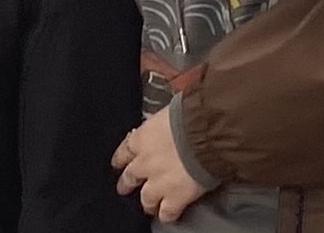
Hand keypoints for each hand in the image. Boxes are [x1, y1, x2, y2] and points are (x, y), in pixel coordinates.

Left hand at [111, 107, 210, 223]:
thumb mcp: (171, 109)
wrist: (205, 134)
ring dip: (147, 202)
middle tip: (124, 188)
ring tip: (149, 206)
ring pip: (146, 199)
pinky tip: (169, 215)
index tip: (117, 163)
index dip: (120, 158)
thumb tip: (173, 116)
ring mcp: (158, 183)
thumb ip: (165, 121)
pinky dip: (167, 215)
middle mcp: (145, 163)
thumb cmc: (191, 115)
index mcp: (142, 138)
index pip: (124, 150)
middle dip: (127, 183)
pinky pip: (167, 213)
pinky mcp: (175, 198)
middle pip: (130, 178)